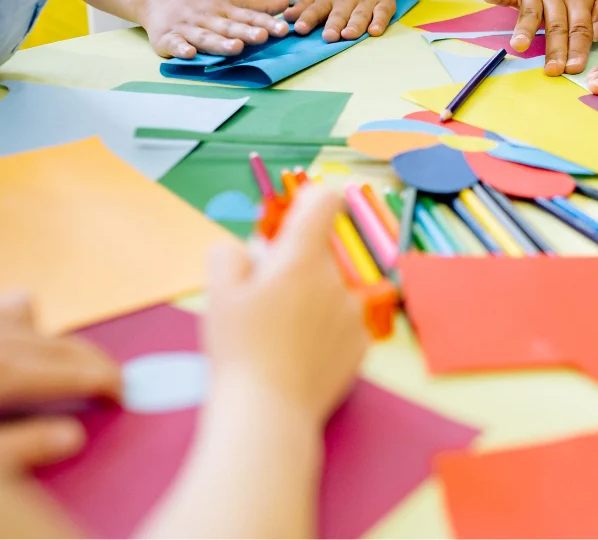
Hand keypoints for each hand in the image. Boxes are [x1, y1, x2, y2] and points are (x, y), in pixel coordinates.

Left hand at [0, 292, 121, 474]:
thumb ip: (18, 448)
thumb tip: (71, 438)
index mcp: (6, 372)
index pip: (74, 373)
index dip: (106, 382)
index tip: (125, 393)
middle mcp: (2, 338)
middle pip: (63, 344)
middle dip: (95, 361)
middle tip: (115, 382)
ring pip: (29, 313)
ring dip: (52, 336)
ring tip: (64, 360)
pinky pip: (5, 308)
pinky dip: (17, 320)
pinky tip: (14, 337)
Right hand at [138, 0, 289, 58]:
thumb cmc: (200, 2)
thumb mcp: (229, 1)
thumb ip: (257, 7)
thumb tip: (287, 4)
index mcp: (224, 10)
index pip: (248, 17)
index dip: (266, 23)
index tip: (283, 30)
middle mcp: (208, 18)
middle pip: (229, 27)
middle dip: (246, 32)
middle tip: (263, 37)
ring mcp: (188, 28)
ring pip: (206, 37)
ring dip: (220, 43)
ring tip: (236, 48)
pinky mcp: (167, 38)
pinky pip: (175, 44)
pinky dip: (181, 49)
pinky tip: (190, 54)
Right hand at [205, 187, 366, 424]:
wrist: (268, 415)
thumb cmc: (239, 350)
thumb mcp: (217, 295)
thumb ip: (230, 255)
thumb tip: (250, 250)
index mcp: (301, 259)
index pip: (324, 200)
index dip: (311, 199)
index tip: (296, 216)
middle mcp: (336, 278)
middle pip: (317, 253)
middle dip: (293, 265)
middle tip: (263, 299)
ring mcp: (354, 312)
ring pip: (329, 289)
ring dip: (310, 299)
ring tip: (280, 335)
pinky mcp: (362, 344)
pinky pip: (342, 322)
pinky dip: (324, 330)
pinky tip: (300, 355)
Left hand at [285, 0, 396, 41]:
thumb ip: (304, 6)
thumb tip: (285, 18)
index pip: (315, 9)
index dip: (308, 19)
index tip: (300, 28)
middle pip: (339, 14)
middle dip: (334, 25)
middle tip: (328, 37)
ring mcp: (366, 1)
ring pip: (360, 14)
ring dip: (355, 25)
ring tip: (348, 35)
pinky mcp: (384, 3)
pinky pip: (382, 13)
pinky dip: (379, 22)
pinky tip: (375, 31)